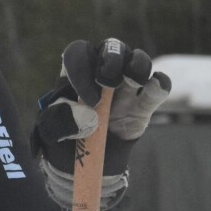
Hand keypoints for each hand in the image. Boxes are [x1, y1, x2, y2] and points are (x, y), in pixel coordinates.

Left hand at [31, 38, 170, 209]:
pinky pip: (157, 87)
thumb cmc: (62, 138)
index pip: (78, 53)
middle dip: (112, 58)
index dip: (82, 67)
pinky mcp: (142, 106)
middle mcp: (101, 74)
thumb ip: (61, 120)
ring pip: (137, 60)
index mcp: (74, 75)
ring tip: (132, 82)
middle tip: (108, 81)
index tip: (86, 97)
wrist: (83, 162)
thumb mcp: (50, 131)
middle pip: (111, 47)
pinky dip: (160, 83)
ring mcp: (124, 89)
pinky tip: (156, 86)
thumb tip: (90, 116)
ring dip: (137, 65)